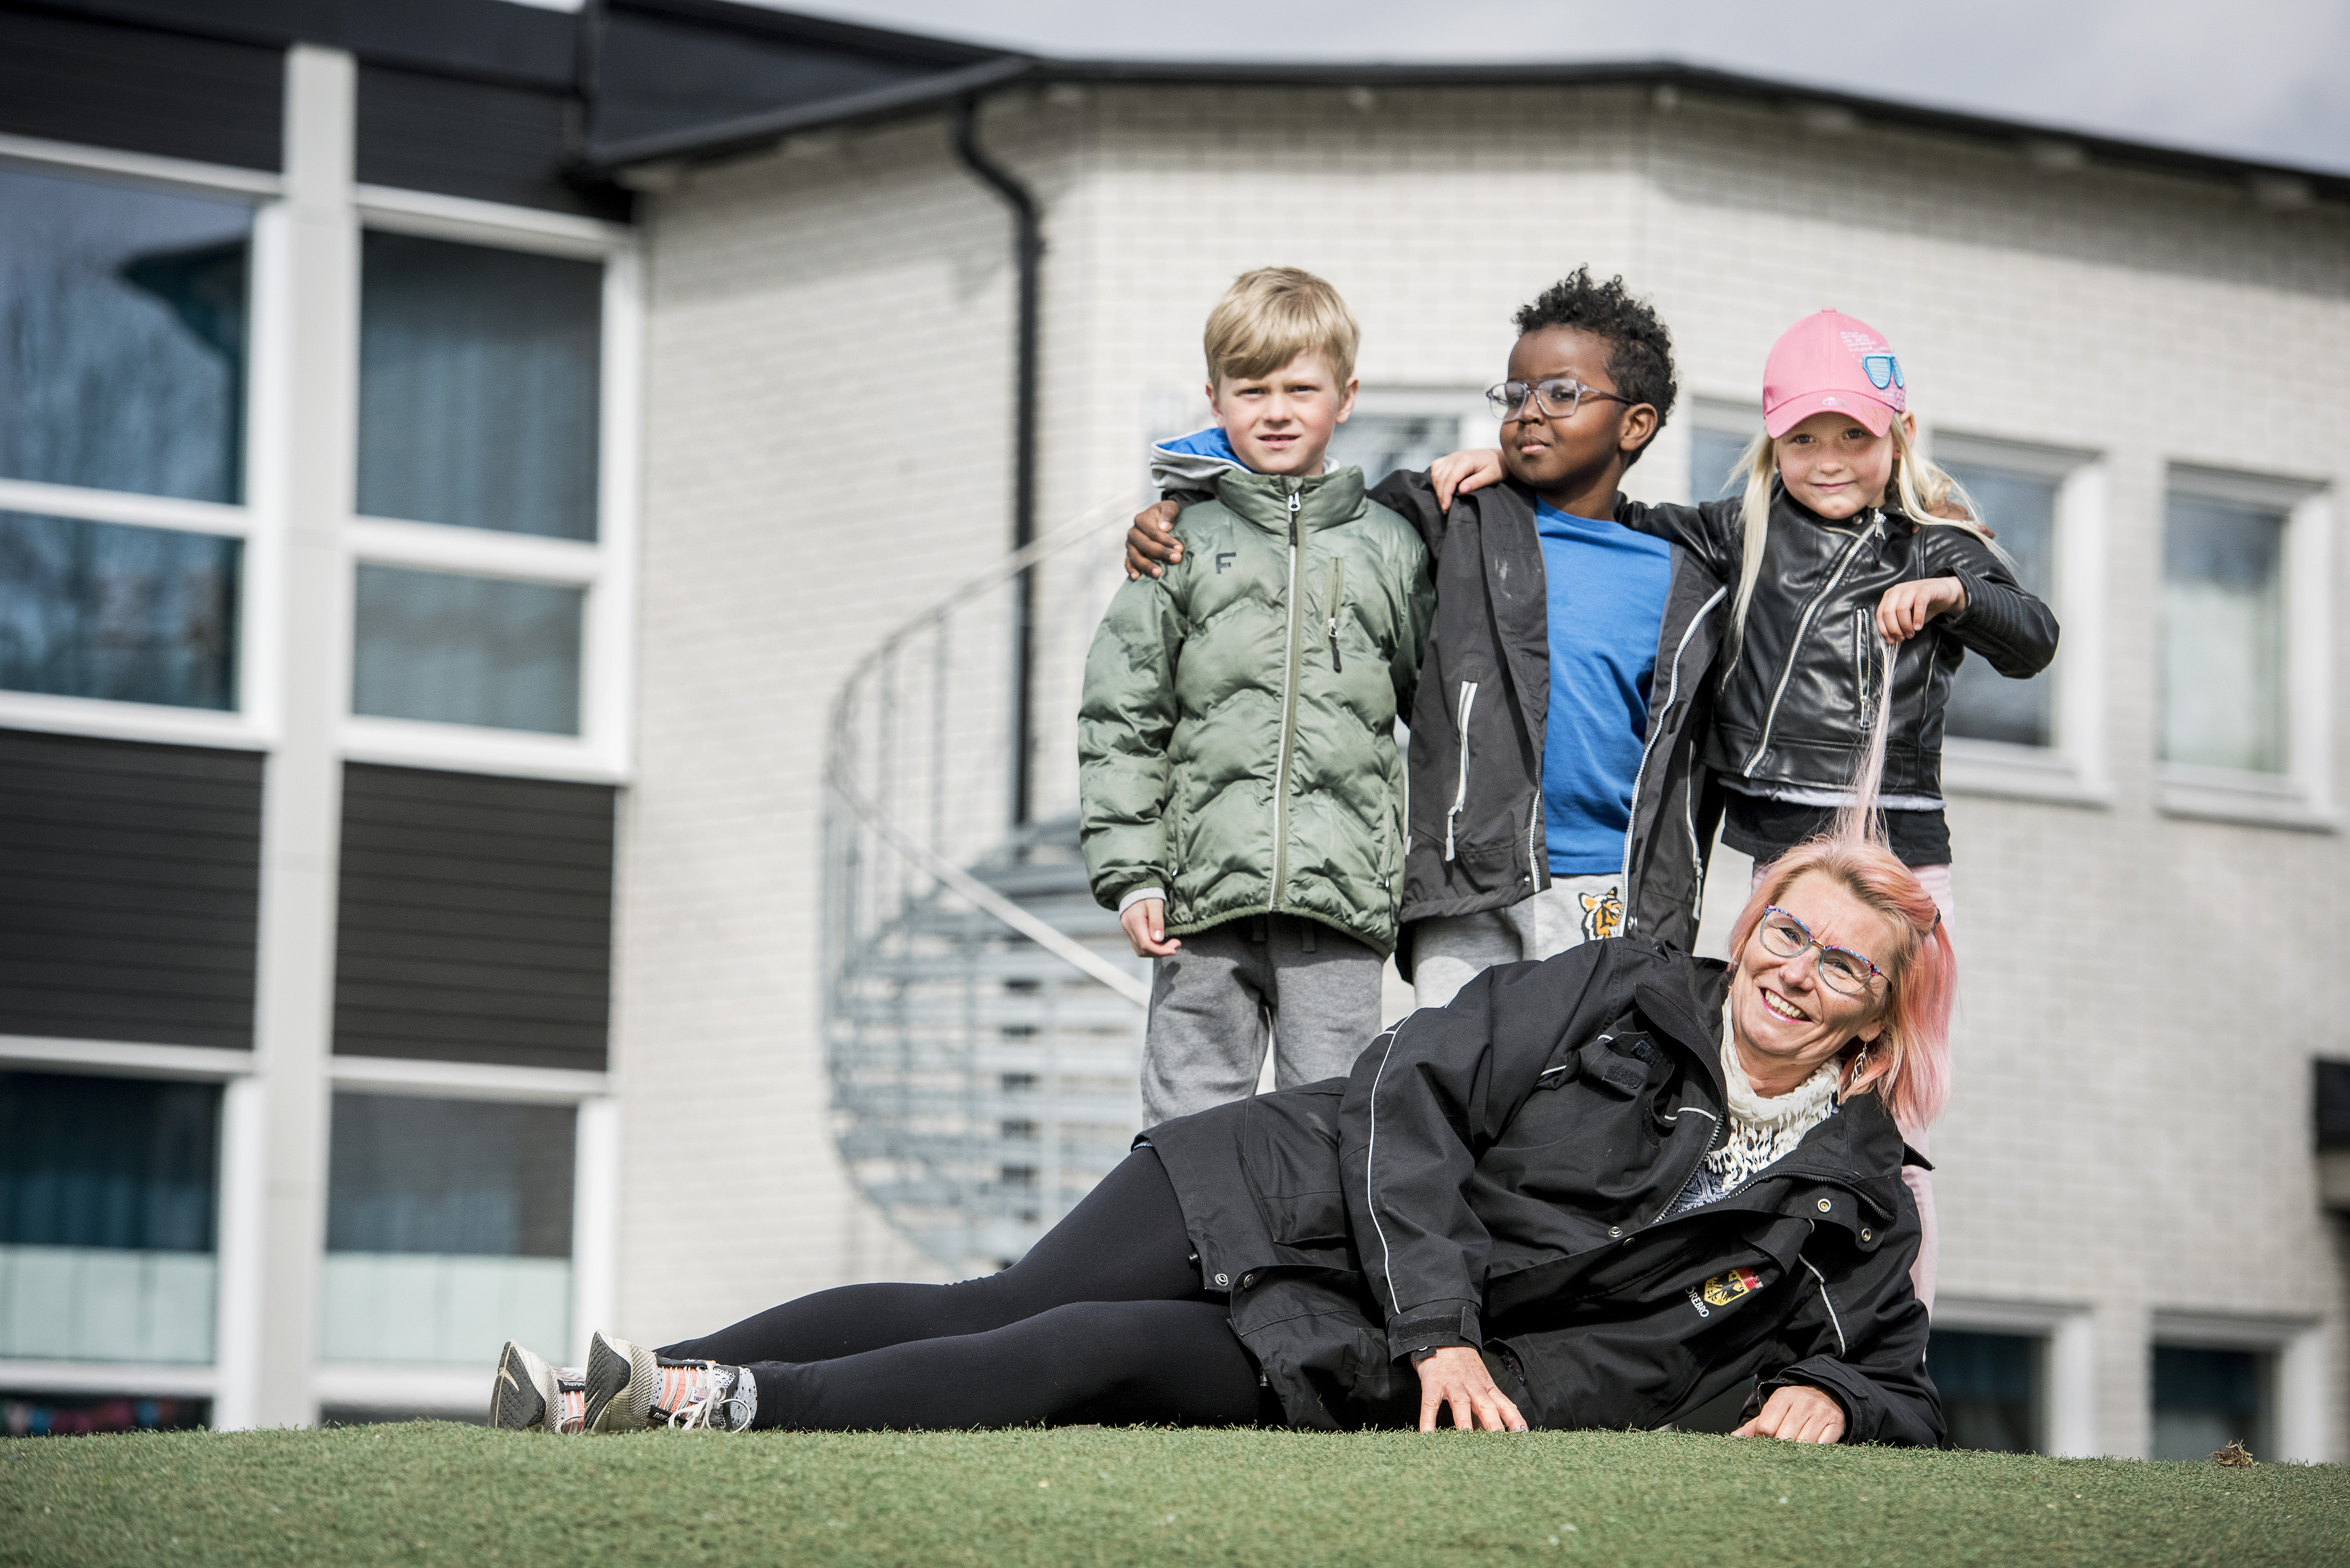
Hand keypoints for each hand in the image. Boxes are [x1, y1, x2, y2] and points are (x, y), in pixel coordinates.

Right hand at [1119, 898, 1180, 957]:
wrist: (1134, 888)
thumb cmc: (1147, 893)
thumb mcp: (1155, 903)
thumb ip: (1156, 920)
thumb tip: (1158, 939)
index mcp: (1135, 921)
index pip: (1146, 944)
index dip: (1160, 951)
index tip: (1174, 949)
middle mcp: (1129, 928)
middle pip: (1143, 950)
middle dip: (1160, 952)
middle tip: (1175, 945)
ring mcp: (1128, 931)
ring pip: (1140, 951)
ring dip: (1156, 952)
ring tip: (1169, 946)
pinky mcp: (1130, 931)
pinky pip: (1138, 946)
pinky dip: (1150, 948)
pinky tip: (1160, 943)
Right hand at [1125, 500, 1183, 578]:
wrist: (1160, 518)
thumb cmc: (1166, 514)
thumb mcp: (1170, 507)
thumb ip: (1168, 513)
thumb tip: (1164, 527)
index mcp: (1141, 519)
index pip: (1153, 532)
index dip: (1166, 541)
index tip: (1180, 548)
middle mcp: (1133, 532)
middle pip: (1146, 545)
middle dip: (1162, 553)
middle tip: (1176, 559)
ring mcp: (1130, 544)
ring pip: (1136, 556)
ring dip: (1147, 566)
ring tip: (1158, 573)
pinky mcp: (1130, 553)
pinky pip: (1128, 562)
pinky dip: (1131, 569)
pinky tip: (1136, 577)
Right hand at [1414, 1346, 1527, 1431]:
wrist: (1444, 1337)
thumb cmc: (1463, 1365)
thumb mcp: (1479, 1382)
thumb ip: (1484, 1407)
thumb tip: (1490, 1433)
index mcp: (1486, 1387)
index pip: (1505, 1404)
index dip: (1514, 1419)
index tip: (1522, 1434)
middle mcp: (1472, 1386)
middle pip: (1485, 1405)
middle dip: (1493, 1423)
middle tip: (1499, 1441)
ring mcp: (1452, 1384)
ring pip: (1461, 1402)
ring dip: (1464, 1421)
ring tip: (1466, 1438)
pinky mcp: (1433, 1383)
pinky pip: (1431, 1402)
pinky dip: (1428, 1418)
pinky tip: (1428, 1433)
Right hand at [1428, 448, 1505, 511]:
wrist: (1498, 457)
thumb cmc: (1497, 467)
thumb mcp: (1491, 476)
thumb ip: (1476, 482)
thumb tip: (1461, 490)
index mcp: (1465, 460)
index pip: (1450, 479)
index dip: (1446, 494)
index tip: (1446, 507)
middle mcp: (1456, 456)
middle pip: (1440, 478)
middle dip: (1441, 495)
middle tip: (1445, 509)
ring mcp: (1452, 456)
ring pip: (1436, 473)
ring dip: (1437, 488)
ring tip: (1444, 500)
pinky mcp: (1450, 458)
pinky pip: (1436, 467)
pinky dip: (1436, 478)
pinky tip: (1441, 487)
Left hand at [1731, 1384, 1845, 1443]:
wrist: (1827, 1393)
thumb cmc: (1793, 1407)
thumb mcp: (1774, 1409)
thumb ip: (1754, 1425)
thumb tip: (1735, 1438)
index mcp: (1783, 1396)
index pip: (1766, 1426)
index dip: (1764, 1438)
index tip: (1767, 1439)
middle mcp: (1803, 1401)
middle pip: (1785, 1436)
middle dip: (1781, 1446)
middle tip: (1782, 1447)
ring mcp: (1821, 1411)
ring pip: (1804, 1443)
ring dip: (1798, 1451)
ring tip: (1796, 1448)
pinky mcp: (1836, 1422)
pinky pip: (1823, 1446)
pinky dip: (1815, 1451)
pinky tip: (1811, 1448)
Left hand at [1875, 575, 1965, 641]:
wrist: (1943, 592)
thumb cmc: (1923, 605)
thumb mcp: (1908, 615)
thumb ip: (1898, 624)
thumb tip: (1892, 639)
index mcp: (1890, 596)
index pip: (1880, 614)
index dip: (1884, 630)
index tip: (1891, 641)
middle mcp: (1897, 590)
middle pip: (1888, 611)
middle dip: (1894, 629)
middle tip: (1902, 638)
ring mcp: (1911, 588)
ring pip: (1901, 608)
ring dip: (1905, 625)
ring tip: (1911, 634)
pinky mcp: (1925, 589)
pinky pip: (1919, 604)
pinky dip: (1918, 618)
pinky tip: (1918, 627)